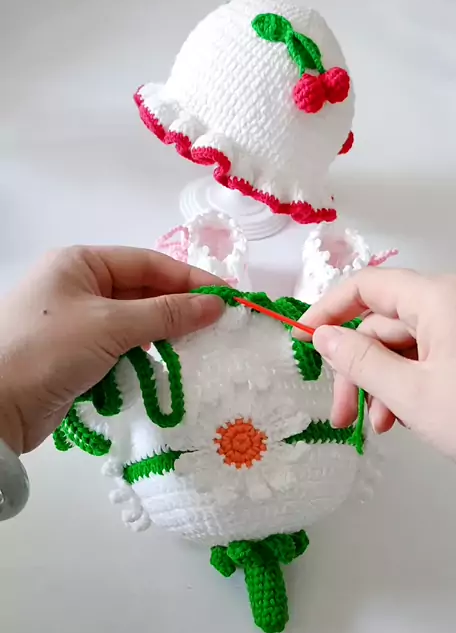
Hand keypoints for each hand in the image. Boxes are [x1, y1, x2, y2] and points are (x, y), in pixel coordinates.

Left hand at [0, 246, 224, 454]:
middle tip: (219, 328)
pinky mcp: (75, 356)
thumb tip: (217, 305)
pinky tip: (165, 369)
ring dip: (162, 337)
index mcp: (81, 263)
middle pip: (142, 292)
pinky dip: (142, 358)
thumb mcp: (111, 325)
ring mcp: (75, 322)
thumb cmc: (48, 351)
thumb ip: (166, 314)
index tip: (229, 299)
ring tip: (198, 351)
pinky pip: (120, 349)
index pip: (148, 263)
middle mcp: (78, 286)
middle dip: (178, 310)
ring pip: (134, 323)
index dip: (191, 281)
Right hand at [299, 268, 455, 469]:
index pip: (366, 286)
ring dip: (382, 383)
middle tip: (342, 415)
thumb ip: (360, 361)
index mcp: (438, 298)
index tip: (305, 340)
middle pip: (382, 324)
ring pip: (404, 345)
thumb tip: (324, 337)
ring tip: (380, 425)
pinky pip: (429, 356)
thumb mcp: (412, 394)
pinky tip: (403, 418)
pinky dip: (409, 384)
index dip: (328, 310)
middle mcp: (454, 301)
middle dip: (357, 369)